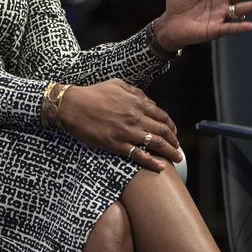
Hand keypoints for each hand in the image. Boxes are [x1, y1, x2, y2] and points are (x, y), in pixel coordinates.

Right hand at [56, 79, 181, 171]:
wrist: (73, 106)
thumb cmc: (94, 93)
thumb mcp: (117, 84)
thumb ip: (136, 92)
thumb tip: (149, 102)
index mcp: (136, 102)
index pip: (162, 116)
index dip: (171, 126)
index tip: (174, 133)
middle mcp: (135, 117)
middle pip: (163, 131)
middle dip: (174, 141)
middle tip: (178, 148)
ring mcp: (127, 132)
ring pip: (155, 143)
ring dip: (169, 152)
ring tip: (176, 158)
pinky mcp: (116, 144)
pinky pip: (138, 155)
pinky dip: (152, 162)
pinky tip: (160, 167)